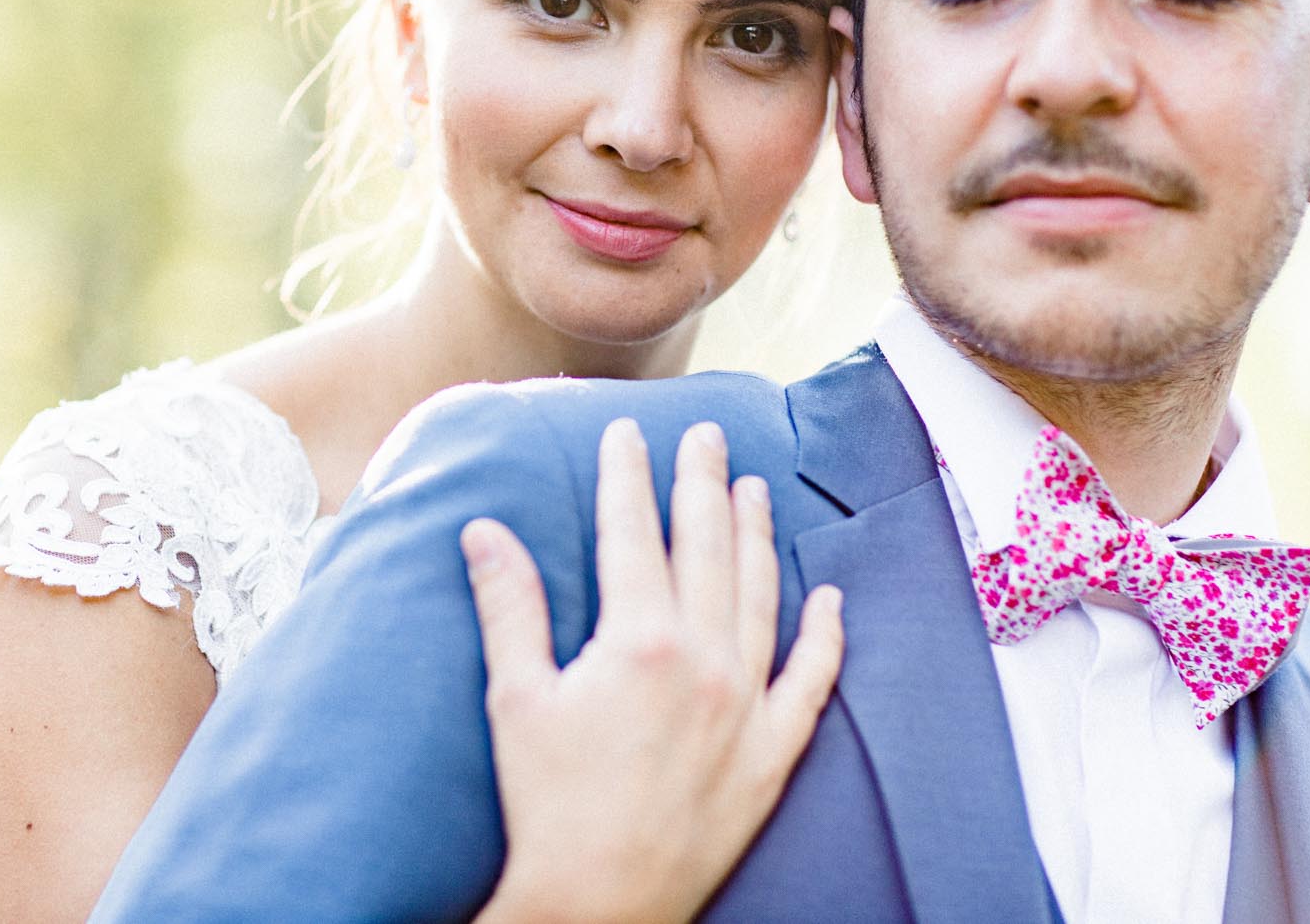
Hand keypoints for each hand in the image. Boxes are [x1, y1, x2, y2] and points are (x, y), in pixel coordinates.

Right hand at [465, 418, 844, 923]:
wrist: (599, 904)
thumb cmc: (549, 804)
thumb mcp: (517, 697)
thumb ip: (509, 606)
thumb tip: (482, 530)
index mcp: (640, 641)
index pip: (634, 533)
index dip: (629, 476)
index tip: (628, 433)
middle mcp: (704, 660)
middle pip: (707, 548)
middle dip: (703, 484)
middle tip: (708, 435)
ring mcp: (746, 705)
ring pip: (760, 597)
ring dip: (758, 537)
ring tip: (755, 488)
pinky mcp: (770, 751)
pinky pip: (811, 680)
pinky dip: (822, 635)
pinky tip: (827, 598)